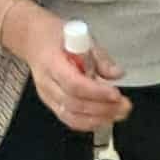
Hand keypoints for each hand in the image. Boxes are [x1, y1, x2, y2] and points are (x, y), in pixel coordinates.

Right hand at [6, 3, 130, 130]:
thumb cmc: (58, 37)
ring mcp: (47, 96)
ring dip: (98, 119)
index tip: (116, 94)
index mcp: (51, 63)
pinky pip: (69, 119)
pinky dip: (89, 123)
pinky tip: (106, 119)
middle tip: (125, 106)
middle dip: (102, 108)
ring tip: (119, 114)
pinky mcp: (52, 104)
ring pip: (71, 116)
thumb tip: (117, 74)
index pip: (73, 84)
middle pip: (73, 103)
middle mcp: (47, 83)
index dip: (96, 92)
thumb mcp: (82, 37)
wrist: (34, 40)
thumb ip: (100, 57)